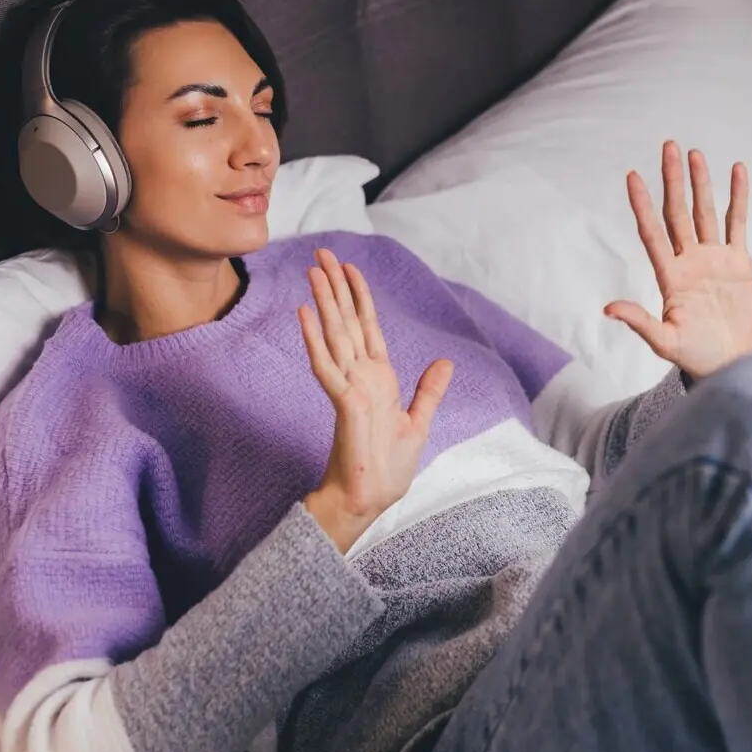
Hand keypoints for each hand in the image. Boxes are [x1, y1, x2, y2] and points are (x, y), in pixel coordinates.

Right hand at [299, 248, 453, 552]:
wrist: (371, 498)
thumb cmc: (388, 466)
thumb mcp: (418, 422)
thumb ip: (429, 390)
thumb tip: (446, 361)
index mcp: (377, 377)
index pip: (367, 326)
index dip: (358, 295)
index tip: (349, 268)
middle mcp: (360, 376)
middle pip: (346, 322)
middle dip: (335, 287)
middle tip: (321, 254)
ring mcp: (349, 387)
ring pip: (334, 335)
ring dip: (323, 303)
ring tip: (312, 272)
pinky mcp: (343, 403)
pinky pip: (326, 366)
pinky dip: (315, 340)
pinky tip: (305, 314)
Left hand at [604, 141, 751, 381]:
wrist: (733, 365)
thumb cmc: (696, 358)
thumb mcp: (666, 341)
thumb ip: (640, 322)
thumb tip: (607, 309)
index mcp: (670, 276)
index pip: (652, 232)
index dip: (642, 204)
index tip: (632, 176)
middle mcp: (689, 261)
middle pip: (678, 212)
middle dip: (673, 180)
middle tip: (668, 145)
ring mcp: (713, 259)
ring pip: (705, 212)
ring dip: (701, 182)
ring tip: (694, 153)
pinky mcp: (738, 263)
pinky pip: (737, 223)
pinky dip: (738, 197)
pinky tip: (737, 170)